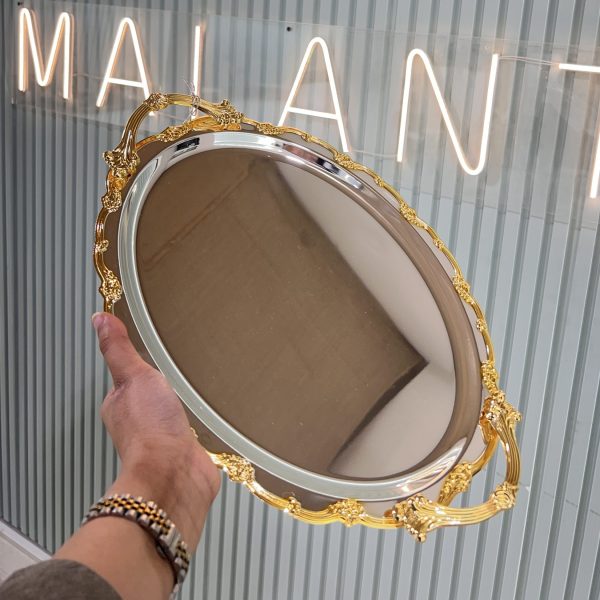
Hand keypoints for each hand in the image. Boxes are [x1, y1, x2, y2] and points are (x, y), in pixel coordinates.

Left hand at [92, 312, 219, 547]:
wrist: (175, 474)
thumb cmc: (149, 430)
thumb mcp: (133, 377)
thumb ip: (119, 350)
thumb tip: (99, 319)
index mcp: (120, 403)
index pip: (131, 376)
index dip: (143, 362)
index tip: (158, 347)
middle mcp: (141, 421)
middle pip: (154, 394)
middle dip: (168, 382)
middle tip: (185, 363)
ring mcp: (166, 437)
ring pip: (175, 411)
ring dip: (186, 402)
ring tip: (201, 385)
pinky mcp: (189, 448)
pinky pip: (196, 427)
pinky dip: (203, 419)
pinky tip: (212, 411)